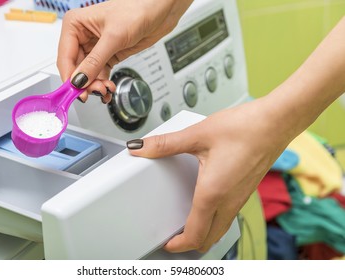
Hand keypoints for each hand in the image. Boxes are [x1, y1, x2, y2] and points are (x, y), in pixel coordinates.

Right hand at [57, 0, 192, 102]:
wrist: (159, 10)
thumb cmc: (137, 9)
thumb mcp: (113, 37)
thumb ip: (95, 61)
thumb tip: (79, 80)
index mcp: (75, 25)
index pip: (65, 57)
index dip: (69, 77)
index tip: (75, 92)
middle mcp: (82, 36)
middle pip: (76, 68)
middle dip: (85, 83)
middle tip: (96, 92)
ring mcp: (95, 47)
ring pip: (88, 74)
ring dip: (95, 85)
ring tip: (105, 90)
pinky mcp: (108, 55)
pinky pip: (100, 74)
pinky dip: (103, 83)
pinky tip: (108, 90)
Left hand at [127, 97, 292, 252]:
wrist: (276, 122)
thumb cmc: (244, 128)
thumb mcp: (197, 135)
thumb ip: (165, 144)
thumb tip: (140, 147)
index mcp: (213, 193)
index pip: (195, 234)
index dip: (178, 245)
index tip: (167, 245)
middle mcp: (229, 201)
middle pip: (208, 238)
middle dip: (190, 244)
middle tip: (173, 238)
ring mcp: (240, 198)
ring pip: (220, 229)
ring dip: (203, 234)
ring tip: (186, 225)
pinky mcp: (246, 190)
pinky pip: (228, 216)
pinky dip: (214, 221)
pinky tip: (207, 204)